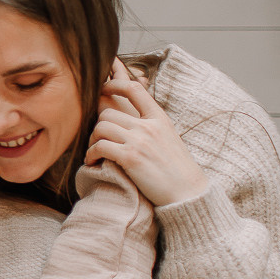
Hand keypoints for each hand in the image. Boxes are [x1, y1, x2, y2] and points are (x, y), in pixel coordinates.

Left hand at [86, 66, 209, 208]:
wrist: (188, 192)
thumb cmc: (177, 170)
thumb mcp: (169, 138)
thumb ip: (151, 126)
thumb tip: (131, 121)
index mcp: (160, 118)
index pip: (134, 89)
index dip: (114, 85)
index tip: (103, 90)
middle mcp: (149, 126)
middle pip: (108, 112)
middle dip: (98, 126)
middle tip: (97, 140)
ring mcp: (140, 141)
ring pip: (101, 127)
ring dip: (92, 141)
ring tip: (94, 153)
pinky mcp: (131, 158)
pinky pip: (100, 146)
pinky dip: (91, 154)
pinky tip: (92, 162)